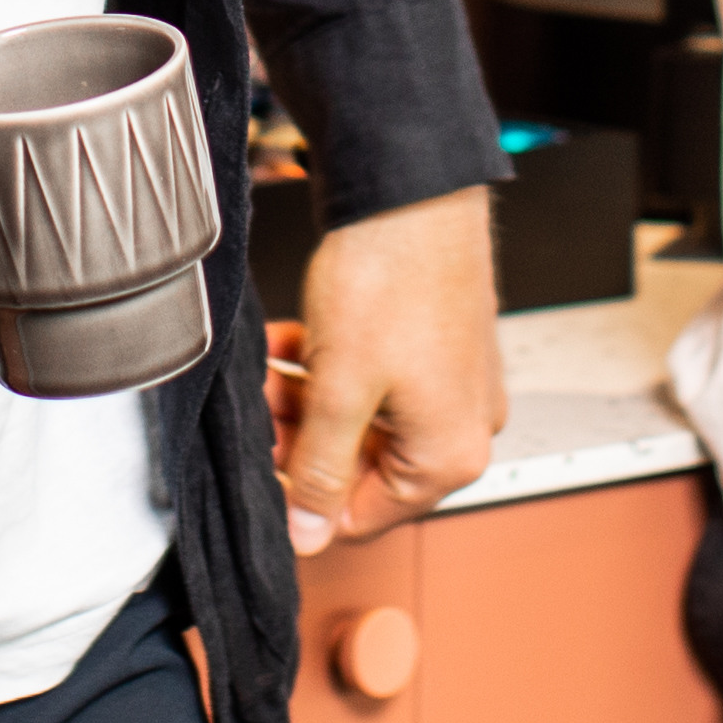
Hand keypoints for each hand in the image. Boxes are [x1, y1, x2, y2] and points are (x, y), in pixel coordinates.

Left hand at [266, 188, 504, 552]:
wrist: (412, 189)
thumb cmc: (393, 277)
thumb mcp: (340, 392)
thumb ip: (320, 471)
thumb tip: (308, 532)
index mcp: (450, 454)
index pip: (363, 515)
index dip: (301, 499)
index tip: (262, 472)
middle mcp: (463, 424)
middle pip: (363, 465)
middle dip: (301, 441)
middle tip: (259, 415)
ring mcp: (452, 383)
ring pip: (363, 418)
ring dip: (309, 402)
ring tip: (268, 375)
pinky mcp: (436, 345)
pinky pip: (377, 380)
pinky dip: (332, 370)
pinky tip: (291, 347)